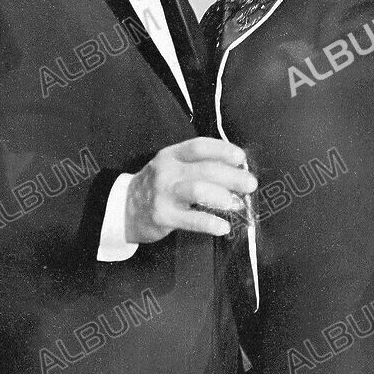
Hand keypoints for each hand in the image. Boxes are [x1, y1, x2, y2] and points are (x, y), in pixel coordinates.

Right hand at [125, 137, 256, 241]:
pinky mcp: (163, 216)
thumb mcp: (172, 167)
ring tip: (237, 204)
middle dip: (232, 176)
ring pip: (198, 190)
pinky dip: (211, 223)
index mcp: (172, 155)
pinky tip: (224, 226)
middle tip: (250, 184)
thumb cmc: (157, 186)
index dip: (223, 150)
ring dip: (222, 196)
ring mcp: (164, 194)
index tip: (241, 158)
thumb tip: (237, 171)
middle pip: (205, 169)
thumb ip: (198, 165)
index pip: (200, 146)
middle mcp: (167, 171)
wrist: (123, 209)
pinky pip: (191, 220)